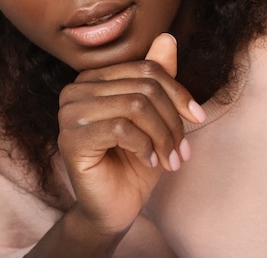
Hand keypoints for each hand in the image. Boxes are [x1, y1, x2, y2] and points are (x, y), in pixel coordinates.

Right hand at [57, 33, 206, 235]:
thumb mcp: (155, 119)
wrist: (115, 209)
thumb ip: (157, 80)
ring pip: (135, 106)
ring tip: (171, 160)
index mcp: (94, 79)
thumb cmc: (134, 164)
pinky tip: (150, 162)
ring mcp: (69, 115)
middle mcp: (76, 91)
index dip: (178, 93)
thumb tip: (166, 40)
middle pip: (143, 87)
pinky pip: (121, 129)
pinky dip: (145, 147)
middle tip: (182, 151)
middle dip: (172, 121)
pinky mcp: (71, 140)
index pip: (146, 69)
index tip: (197, 119)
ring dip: (163, 136)